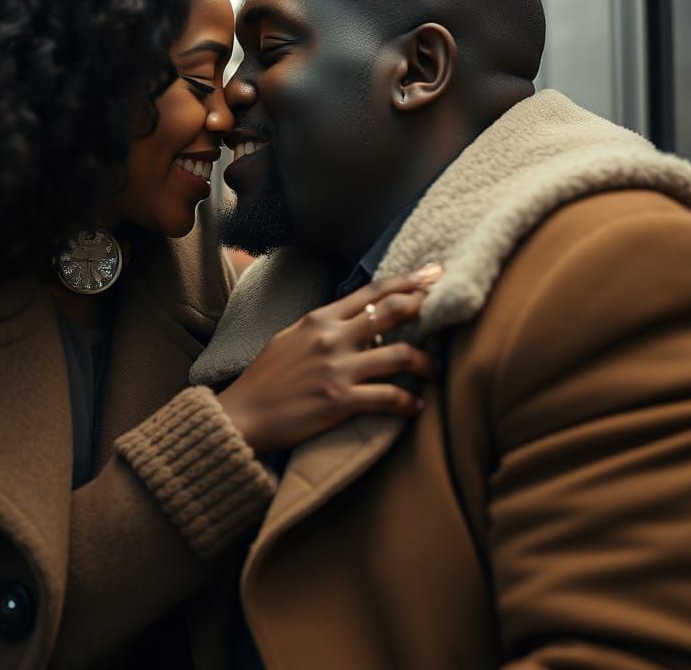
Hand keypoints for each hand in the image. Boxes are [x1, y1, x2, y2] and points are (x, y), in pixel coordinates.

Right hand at [218, 269, 440, 453]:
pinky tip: (417, 406)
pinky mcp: (340, 401)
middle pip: (393, 311)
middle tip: (448, 309)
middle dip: (425, 307)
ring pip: (400, 355)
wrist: (243, 416)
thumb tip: (354, 318)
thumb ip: (322, 326)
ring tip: (434, 371)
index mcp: (320, 319)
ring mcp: (337, 369)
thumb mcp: (290, 338)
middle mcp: (332, 338)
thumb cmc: (266, 379)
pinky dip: (409, 402)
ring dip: (425, 363)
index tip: (433, 275)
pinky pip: (389, 398)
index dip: (408, 281)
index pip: (373, 291)